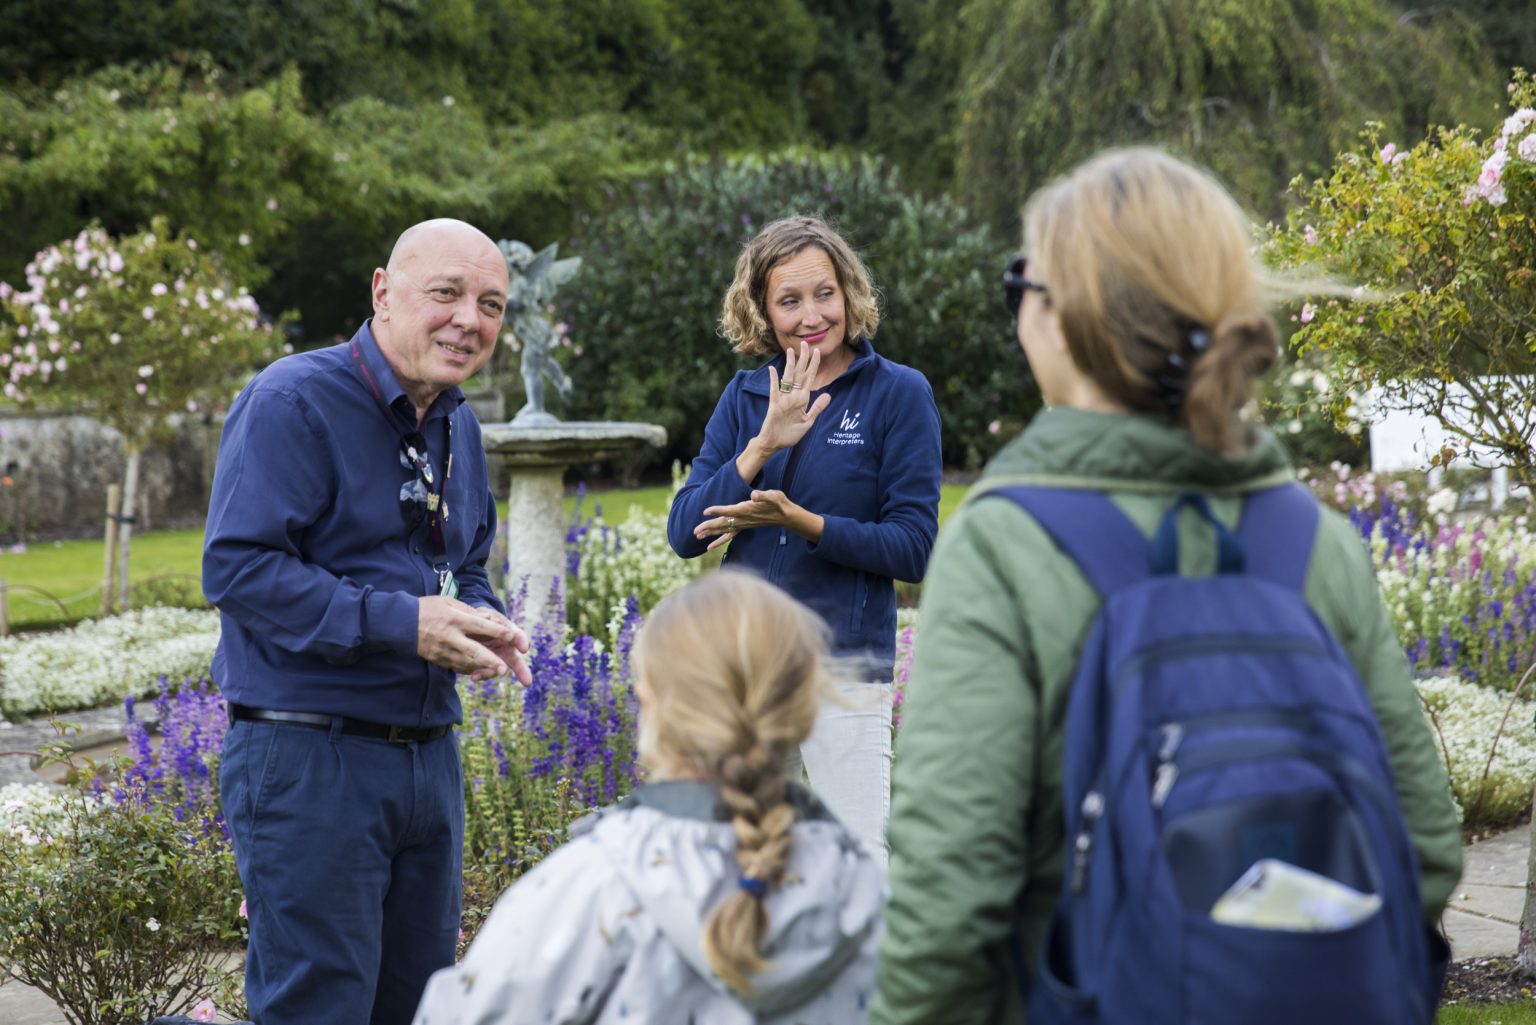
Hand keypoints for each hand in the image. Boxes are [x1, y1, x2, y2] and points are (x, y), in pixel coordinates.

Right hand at [417, 597, 531, 683]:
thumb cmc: (427, 608)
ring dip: (482, 668)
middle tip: (505, 668)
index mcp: (454, 619)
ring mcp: (442, 650)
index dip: (496, 631)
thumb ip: (468, 610)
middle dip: (490, 660)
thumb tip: (487, 618)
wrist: (400, 623)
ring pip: (466, 662)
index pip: (479, 626)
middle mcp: (450, 636)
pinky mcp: (437, 659)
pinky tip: (480, 669)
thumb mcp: (448, 601)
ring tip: (498, 670)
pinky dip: (469, 668)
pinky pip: (456, 666)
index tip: (511, 636)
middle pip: (473, 650)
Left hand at [470, 606, 532, 685]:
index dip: (522, 641)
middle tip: (527, 682)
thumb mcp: (485, 615)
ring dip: (492, 673)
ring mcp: (497, 660)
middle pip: (517, 662)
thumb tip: (487, 616)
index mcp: (510, 635)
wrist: (470, 629)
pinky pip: (485, 673)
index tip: (524, 648)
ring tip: (480, 675)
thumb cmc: (483, 619)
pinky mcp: (485, 667)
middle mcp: (507, 650)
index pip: (519, 637)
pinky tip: (474, 676)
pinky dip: (480, 675)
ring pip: (499, 670)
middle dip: (522, 672)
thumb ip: (486, 617)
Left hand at [698, 489, 817, 551]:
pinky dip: (719, 539)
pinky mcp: (744, 526)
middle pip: (723, 524)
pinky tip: (710, 545)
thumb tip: (754, 495)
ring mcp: (743, 524)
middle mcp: (743, 519)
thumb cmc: (779, 503)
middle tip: (695, 531)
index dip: (718, 510)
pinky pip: (729, 535)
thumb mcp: (773, 495)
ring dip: (710, 533)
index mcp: (747, 510)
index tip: (705, 511)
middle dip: (708, 527)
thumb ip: (763, 495)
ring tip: (697, 536)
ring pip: (724, 530)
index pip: (729, 511)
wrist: (786, 516)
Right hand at [757, 341, 832, 453]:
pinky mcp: (774, 405)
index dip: (813, 365)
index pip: (809, 378)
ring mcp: (783, 399)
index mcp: (802, 399)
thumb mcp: (808, 421)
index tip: (817, 351)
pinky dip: (774, 380)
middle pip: (799, 373)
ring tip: (791, 351)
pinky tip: (773, 369)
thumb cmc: (789, 434)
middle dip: (803, 359)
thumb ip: (817, 408)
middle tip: (805, 343)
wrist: (774, 444)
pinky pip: (774, 390)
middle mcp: (793, 396)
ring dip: (789, 364)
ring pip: (787, 378)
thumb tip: (828, 395)